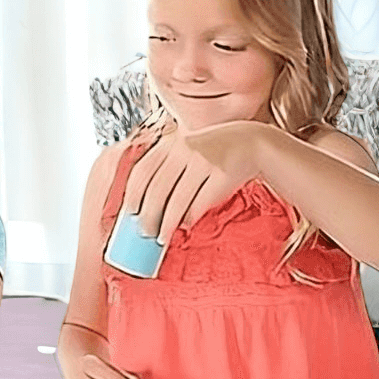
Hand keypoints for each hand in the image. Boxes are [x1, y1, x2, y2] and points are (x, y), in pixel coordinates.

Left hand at [123, 121, 263, 246]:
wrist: (250, 142)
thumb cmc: (211, 153)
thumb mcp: (184, 151)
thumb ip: (166, 169)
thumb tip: (143, 207)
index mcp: (170, 143)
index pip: (143, 170)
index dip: (133, 194)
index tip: (129, 212)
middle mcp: (184, 149)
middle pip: (157, 188)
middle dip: (148, 215)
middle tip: (144, 231)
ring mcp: (204, 160)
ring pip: (178, 200)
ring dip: (167, 223)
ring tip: (162, 237)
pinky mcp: (222, 174)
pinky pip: (200, 203)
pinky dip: (190, 218)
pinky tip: (185, 225)